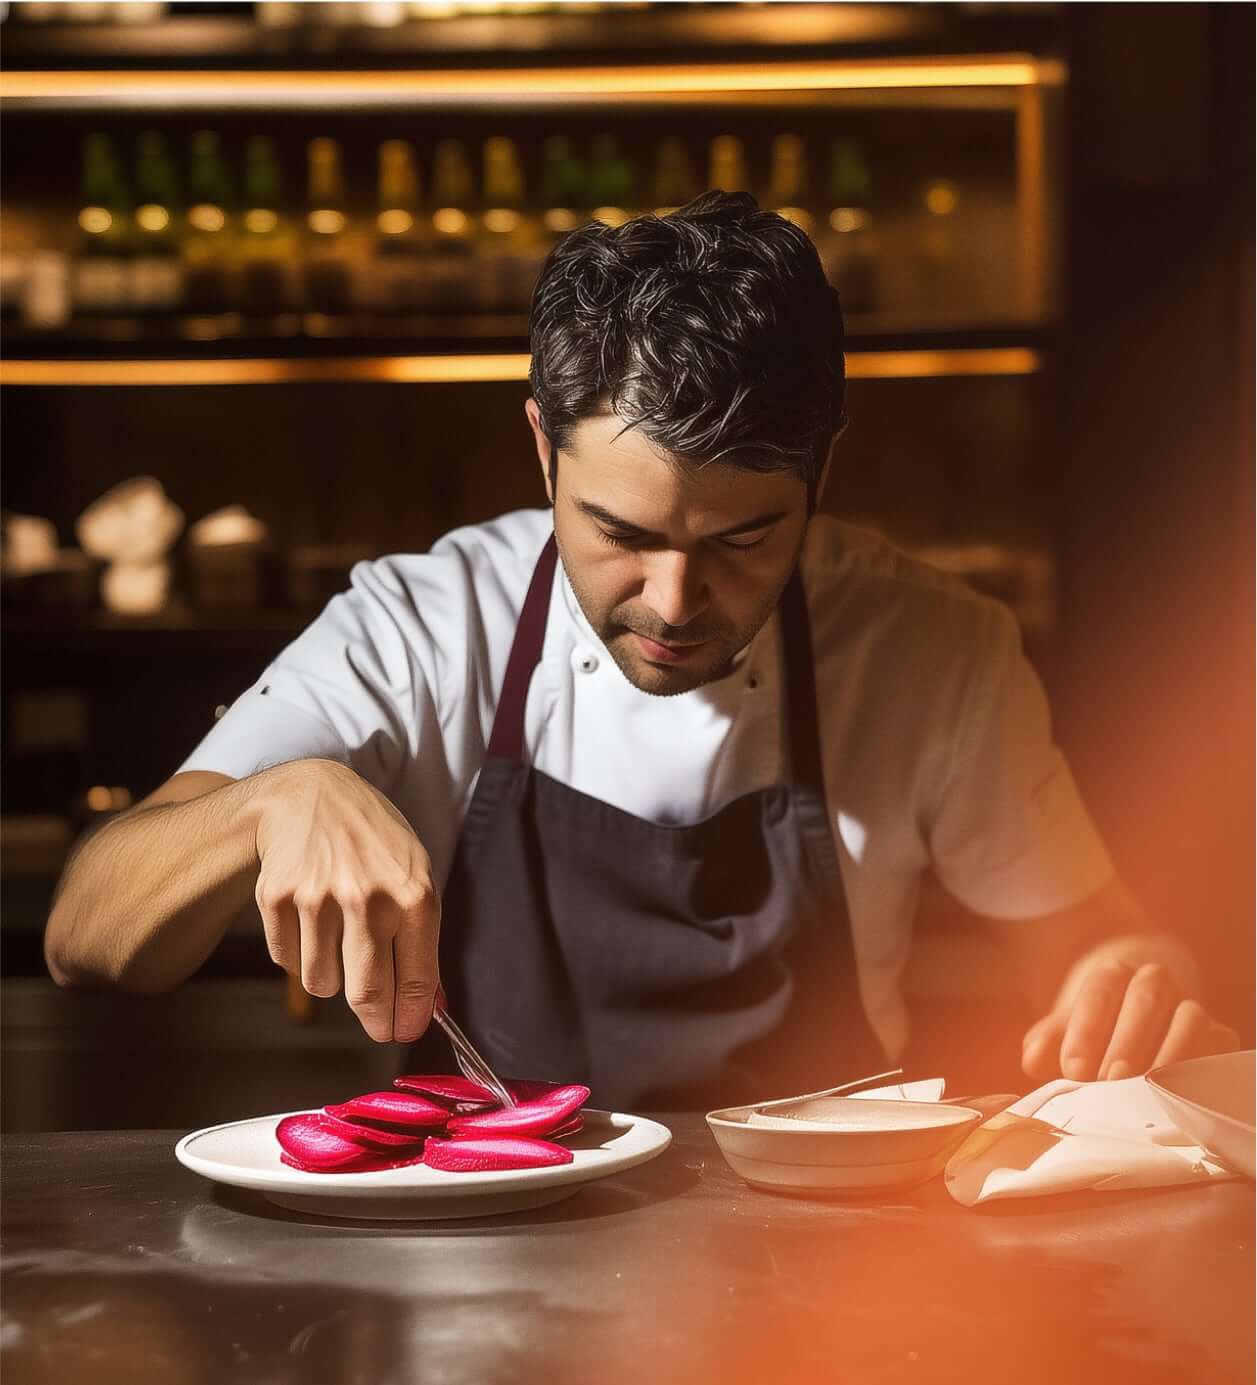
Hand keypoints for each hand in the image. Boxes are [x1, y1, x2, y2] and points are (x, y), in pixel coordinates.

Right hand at [253, 758, 440, 1043]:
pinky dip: (300, 955)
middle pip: (367, 994)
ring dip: (332, 979)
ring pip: (322, 984)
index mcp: (412, 893)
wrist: (313, 795)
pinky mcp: (277, 898)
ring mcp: (318, 898)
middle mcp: (366, 898)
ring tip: (339, 942)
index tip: (405, 1031)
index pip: (416, 979)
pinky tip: (310, 920)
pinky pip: (289, 961)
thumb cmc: (374, 840)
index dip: (411, 1018)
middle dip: (376, 1020)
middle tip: (378, 1026)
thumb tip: (429, 1005)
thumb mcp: (415, 874)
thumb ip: (422, 939)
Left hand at [1020, 958, 1241, 1082]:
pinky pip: (1220, 1045)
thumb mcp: (1067, 1026)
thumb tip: (1033, 1060)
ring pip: (1189, 1018)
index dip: (1085, 1030)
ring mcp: (1188, 1005)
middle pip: (1144, 1001)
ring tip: (1146, 1089)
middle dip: (1127, 1043)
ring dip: (1169, 1054)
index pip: (1100, 990)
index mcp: (1113, 973)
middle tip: (1109, 1080)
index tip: (1073, 1069)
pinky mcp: (1217, 1034)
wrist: (1140, 1007)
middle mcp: (1154, 981)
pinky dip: (1206, 1065)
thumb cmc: (1097, 1023)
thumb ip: (1047, 1041)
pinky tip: (1183, 1092)